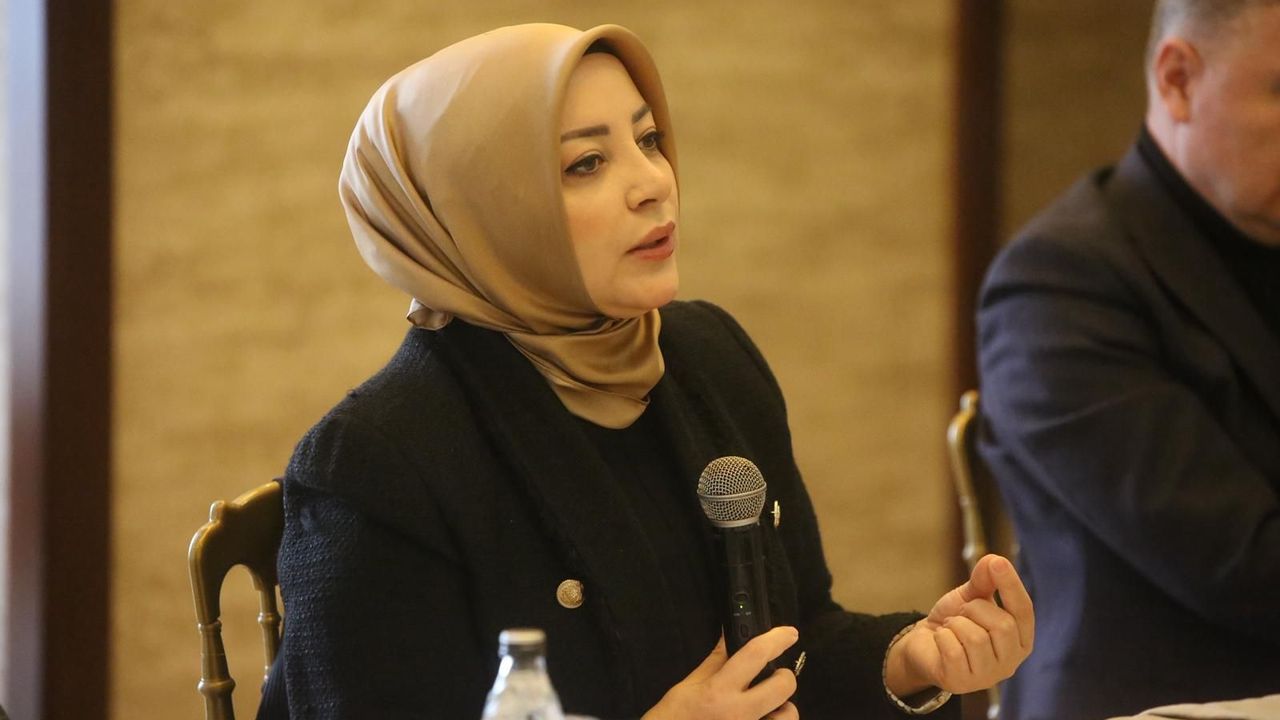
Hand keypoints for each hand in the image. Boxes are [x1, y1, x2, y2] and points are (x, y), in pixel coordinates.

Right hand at [642, 626, 799, 719]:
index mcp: (719, 691)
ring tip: (767, 709)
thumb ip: (716, 662)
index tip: (789, 633)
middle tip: (773, 678)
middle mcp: (739, 713)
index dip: (776, 639)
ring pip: (789, 715)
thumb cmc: (673, 719)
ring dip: (782, 709)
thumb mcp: (688, 687)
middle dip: (784, 677)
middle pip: (783, 687)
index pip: (755, 655)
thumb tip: (729, 636)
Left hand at [885, 554, 1033, 695]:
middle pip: (1002, 625)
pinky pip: (953, 650)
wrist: (923, 645)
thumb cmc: (955, 622)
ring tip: (951, 629)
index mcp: (1020, 639)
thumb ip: (985, 580)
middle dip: (975, 609)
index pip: (1024, 611)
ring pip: (976, 638)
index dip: (1012, 586)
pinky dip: (942, 637)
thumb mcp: (971, 597)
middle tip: (962, 613)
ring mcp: (987, 677)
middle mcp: (1011, 662)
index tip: (998, 563)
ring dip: (956, 624)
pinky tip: (941, 642)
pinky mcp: (961, 682)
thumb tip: (996, 560)